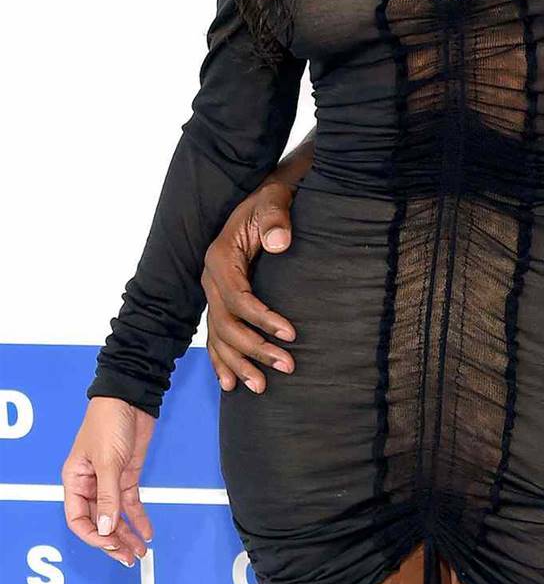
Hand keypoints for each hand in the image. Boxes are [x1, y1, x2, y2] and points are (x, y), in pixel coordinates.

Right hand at [62, 398, 154, 566]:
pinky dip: (138, 518)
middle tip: (129, 557)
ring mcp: (110, 481)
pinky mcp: (127, 475)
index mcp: (75, 481)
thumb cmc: (108, 421)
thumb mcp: (107, 461)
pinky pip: (130, 503)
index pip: (78, 520)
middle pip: (98, 522)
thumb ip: (106, 496)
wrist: (131, 397)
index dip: (93, 537)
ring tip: (140, 551)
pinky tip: (146, 531)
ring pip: (115, 516)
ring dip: (127, 534)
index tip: (111, 547)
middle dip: (113, 542)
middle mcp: (90, 484)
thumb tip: (104, 527)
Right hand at [202, 179, 297, 393]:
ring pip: (219, 335)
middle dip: (255, 348)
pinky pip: (215, 335)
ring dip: (238, 363)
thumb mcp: (274, 201)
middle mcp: (211, 277)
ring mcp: (214, 290)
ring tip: (261, 386)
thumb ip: (276, 219)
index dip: (263, 319)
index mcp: (221, 257)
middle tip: (287, 366)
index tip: (291, 334)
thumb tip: (279, 243)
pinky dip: (221, 360)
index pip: (239, 298)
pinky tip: (229, 383)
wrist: (265, 197)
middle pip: (227, 324)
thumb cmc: (271, 199)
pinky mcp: (222, 298)